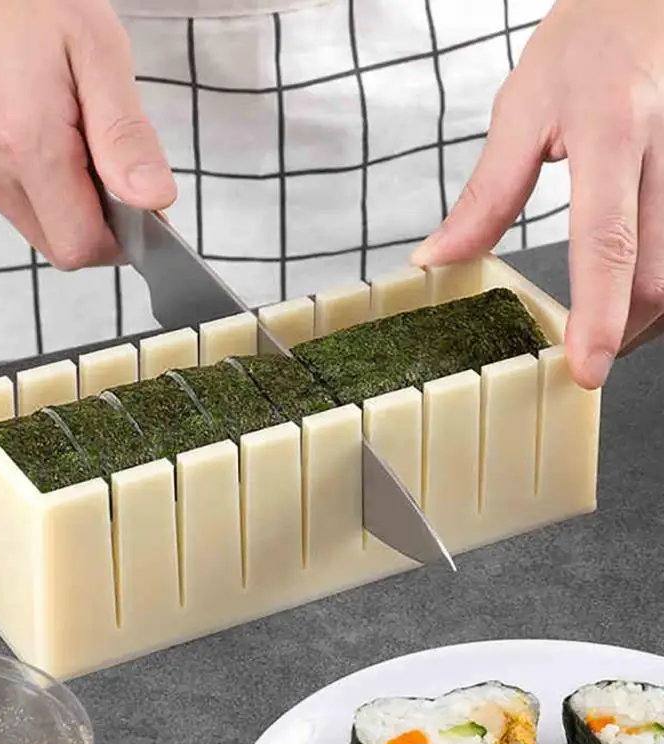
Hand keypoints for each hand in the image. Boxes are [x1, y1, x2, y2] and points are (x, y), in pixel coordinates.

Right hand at [0, 0, 176, 269]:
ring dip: (64, 203)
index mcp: (25, 145)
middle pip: (56, 245)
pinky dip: (35, 185)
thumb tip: (153, 199)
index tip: (140, 210)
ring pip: (33, 225)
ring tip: (69, 137)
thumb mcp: (100, 53)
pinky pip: (6, 200)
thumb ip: (126, 137)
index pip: (79, 245)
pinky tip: (39, 136)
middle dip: (94, 223)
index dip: (119, 240)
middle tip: (107, 166)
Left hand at [409, 0, 663, 389]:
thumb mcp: (522, 109)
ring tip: (605, 334)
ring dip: (646, 316)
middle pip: (659, 272)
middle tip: (584, 362)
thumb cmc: (590, 40)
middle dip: (624, 332)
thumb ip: (486, 195)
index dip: (599, 315)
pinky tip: (633, 289)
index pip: (607, 242)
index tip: (586, 368)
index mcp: (613, 133)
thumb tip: (437, 259)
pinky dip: (659, 280)